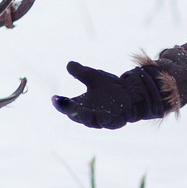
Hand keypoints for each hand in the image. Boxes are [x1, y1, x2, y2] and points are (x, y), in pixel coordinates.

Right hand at [51, 61, 170, 129]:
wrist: (131, 92)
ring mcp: (103, 119)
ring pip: (91, 122)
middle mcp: (90, 114)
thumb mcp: (93, 76)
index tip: (55, 97)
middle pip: (76, 116)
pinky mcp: (117, 121)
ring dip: (86, 117)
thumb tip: (70, 64)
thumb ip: (81, 72)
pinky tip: (102, 116)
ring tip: (80, 111)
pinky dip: (105, 120)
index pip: (67, 107)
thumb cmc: (110, 86)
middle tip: (66, 104)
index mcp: (81, 105)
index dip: (60, 104)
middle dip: (71, 110)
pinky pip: (110, 123)